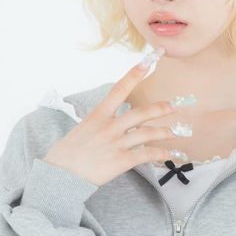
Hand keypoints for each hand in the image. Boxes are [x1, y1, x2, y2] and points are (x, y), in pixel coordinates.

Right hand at [42, 53, 181, 186]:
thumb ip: (101, 122)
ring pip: (147, 133)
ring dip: (164, 132)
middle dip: (160, 109)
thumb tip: (114, 121)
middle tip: (172, 107)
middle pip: (141, 113)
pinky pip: (145, 155)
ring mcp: (116, 144)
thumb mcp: (83, 128)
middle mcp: (109, 127)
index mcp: (99, 115)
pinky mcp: (120, 161)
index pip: (119, 89)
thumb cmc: (68, 152)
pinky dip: (160, 154)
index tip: (148, 61)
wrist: (61, 174)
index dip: (135, 74)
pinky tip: (168, 155)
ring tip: (175, 133)